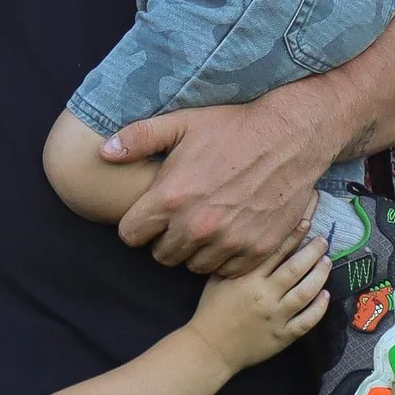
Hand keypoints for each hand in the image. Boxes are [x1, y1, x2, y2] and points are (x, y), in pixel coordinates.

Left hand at [105, 89, 333, 273]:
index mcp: (171, 198)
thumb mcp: (182, 123)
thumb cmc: (233, 127)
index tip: (150, 216)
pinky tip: (230, 232)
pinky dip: (225, 257)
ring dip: (195, 250)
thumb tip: (103, 153)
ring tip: (206, 225)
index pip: (131, 236)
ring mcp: (228, 242)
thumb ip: (139, 138)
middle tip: (181, 218)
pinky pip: (226, 270)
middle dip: (166, 239)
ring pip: (193, 266)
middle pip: (161, 256)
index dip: (138, 226)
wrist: (290, 137)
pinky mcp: (255, 250)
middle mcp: (197, 226)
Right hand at [191, 230, 331, 369]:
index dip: (294, 236)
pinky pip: (307, 321)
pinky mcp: (283, 336)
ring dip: (320, 275)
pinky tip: (325, 295)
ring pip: (306, 292)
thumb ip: (236, 262)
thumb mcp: (217, 280)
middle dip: (313, 252)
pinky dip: (319, 308)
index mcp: (248, 280)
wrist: (210, 348)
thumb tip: (254, 241)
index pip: (276, 252)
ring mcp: (276, 317)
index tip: (306, 224)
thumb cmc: (211, 311)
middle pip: (296, 269)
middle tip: (324, 242)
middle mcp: (265, 296)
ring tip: (327, 262)